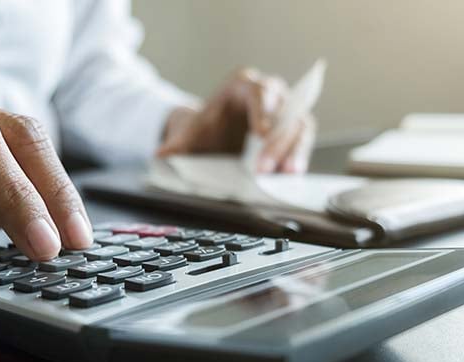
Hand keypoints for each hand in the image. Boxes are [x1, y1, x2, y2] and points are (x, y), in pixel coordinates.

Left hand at [157, 68, 315, 173]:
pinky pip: (302, 141)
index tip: (260, 133)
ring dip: (294, 149)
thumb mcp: (191, 134)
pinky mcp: (293, 132)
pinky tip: (291, 175)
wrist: (214, 136)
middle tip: (263, 167)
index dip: (263, 110)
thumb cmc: (207, 128)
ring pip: (299, 125)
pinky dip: (299, 157)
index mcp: (244, 85)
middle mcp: (270, 93)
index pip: (259, 91)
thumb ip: (178, 143)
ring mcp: (285, 112)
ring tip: (286, 173)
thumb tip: (161, 154)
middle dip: (276, 140)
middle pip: (283, 110)